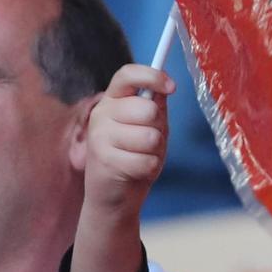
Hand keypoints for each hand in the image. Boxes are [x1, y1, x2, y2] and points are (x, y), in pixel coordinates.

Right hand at [68, 64, 172, 271]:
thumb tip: (164, 87)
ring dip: (154, 152)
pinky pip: (145, 160)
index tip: (172, 87)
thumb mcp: (150, 127)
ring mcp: (99, 137)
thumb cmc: (135, 155)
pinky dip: (149, 168)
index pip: (127, 74)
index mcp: (113, 100)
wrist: (115, 196)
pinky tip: (135, 171)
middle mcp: (101, 114)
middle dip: (158, 128)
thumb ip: (155, 107)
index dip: (151, 76)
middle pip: (147, 109)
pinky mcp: (103, 160)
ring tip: (140, 157)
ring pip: (149, 137)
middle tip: (148, 141)